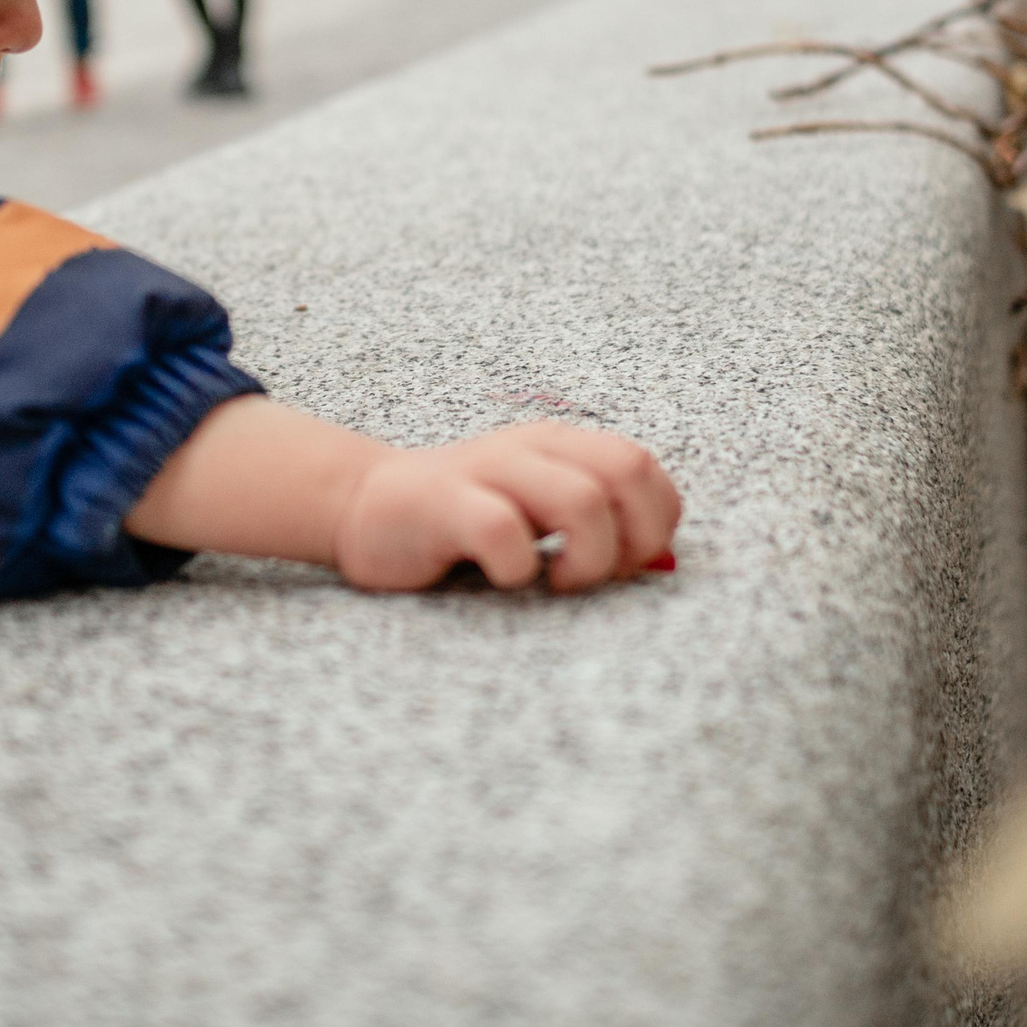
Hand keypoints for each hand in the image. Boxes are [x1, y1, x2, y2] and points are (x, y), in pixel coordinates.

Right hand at [331, 422, 680, 593]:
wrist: (362, 506)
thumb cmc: (462, 521)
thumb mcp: (537, 510)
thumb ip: (598, 522)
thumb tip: (664, 564)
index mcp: (559, 444)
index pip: (642, 465)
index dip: (654, 521)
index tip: (625, 563)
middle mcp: (530, 448)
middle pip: (626, 471)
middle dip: (634, 538)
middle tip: (599, 575)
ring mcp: (487, 470)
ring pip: (582, 499)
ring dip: (587, 558)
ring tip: (556, 583)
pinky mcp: (444, 503)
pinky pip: (504, 531)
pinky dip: (519, 568)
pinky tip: (507, 579)